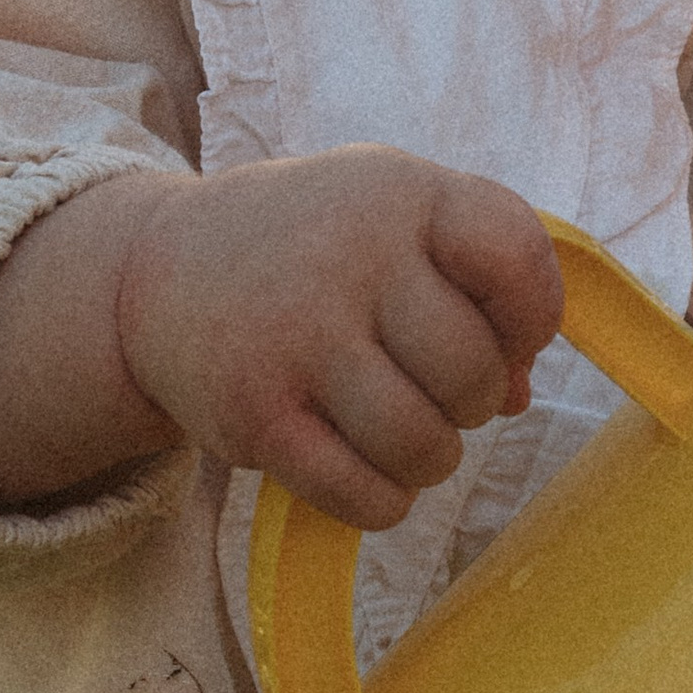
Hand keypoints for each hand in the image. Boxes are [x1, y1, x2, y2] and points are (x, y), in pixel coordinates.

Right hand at [0, 147, 564, 523]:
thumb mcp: (399, 223)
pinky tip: (367, 469)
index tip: (503, 333)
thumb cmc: (319, 248)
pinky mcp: (252, 413)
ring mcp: (296, 335)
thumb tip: (518, 397)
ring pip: (421, 445)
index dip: (532, 316)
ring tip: (403, 432)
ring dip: (428, 458)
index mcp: (403, 194)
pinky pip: (362, 495)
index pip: (516, 259)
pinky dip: (382, 499)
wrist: (160, 270)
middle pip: (470, 372)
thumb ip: (479, 289)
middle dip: (470, 400)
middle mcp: (349, 256)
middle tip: (432, 388)